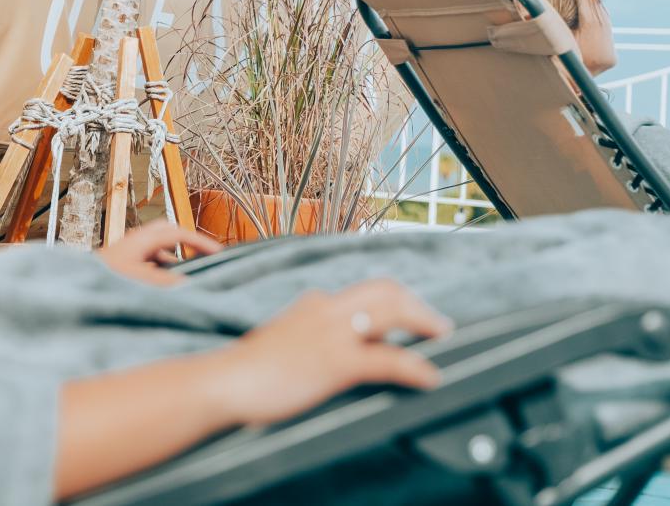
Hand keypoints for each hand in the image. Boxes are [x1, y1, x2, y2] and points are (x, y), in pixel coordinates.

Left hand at [96, 220, 223, 285]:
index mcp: (143, 239)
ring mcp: (130, 248)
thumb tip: (190, 283)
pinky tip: (168, 282)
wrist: (74, 281)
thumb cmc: (103, 278)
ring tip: (192, 272)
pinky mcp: (125, 260)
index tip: (220, 254)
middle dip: (190, 241)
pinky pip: (151, 258)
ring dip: (177, 256)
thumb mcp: (138, 280)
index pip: (179, 234)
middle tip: (208, 255)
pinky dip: (164, 266)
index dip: (201, 242)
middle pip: (170, 232)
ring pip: (160, 246)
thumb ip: (164, 281)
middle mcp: (137, 239)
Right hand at [214, 279, 451, 425]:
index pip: (361, 291)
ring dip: (424, 322)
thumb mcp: (280, 340)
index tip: (410, 313)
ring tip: (443, 337)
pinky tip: (430, 377)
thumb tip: (319, 344)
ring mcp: (333, 334)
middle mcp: (326, 310)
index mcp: (313, 305)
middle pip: (384, 289)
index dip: (393, 300)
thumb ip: (303, 333)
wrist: (226, 381)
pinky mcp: (336, 363)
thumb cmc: (247, 369)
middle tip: (438, 324)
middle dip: (416, 303)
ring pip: (392, 311)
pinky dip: (415, 366)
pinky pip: (389, 359)